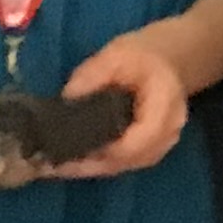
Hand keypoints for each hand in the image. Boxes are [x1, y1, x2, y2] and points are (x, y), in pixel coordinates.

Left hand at [44, 24, 191, 180]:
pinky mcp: (150, 150)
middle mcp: (169, 130)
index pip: (140, 140)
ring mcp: (162, 144)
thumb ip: (93, 73)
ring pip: (125, 166)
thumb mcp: (117, 54)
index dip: (108, 150)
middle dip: (89, 165)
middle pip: (129, 160)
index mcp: (165, 103)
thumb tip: (67, 97)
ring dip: (91, 168)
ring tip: (54, 165)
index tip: (72, 148)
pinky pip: (124, 163)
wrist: (171, 59)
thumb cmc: (145, 54)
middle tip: (51, 164)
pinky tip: (72, 161)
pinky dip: (98, 164)